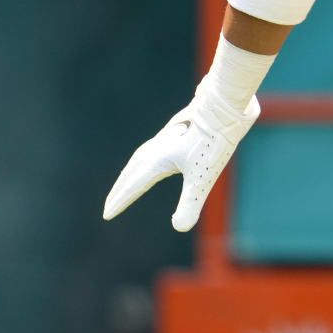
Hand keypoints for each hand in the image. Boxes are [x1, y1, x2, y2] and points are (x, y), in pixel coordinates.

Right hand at [102, 82, 257, 230]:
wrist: (224, 105)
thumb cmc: (213, 141)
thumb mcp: (204, 177)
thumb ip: (190, 202)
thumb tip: (180, 227)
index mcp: (158, 161)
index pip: (134, 186)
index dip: (121, 201)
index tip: (107, 215)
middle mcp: (157, 148)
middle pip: (132, 172)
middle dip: (120, 189)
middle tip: (109, 205)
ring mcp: (167, 137)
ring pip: (141, 157)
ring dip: (130, 172)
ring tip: (125, 181)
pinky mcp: (178, 130)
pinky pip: (153, 147)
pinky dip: (145, 158)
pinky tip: (154, 156)